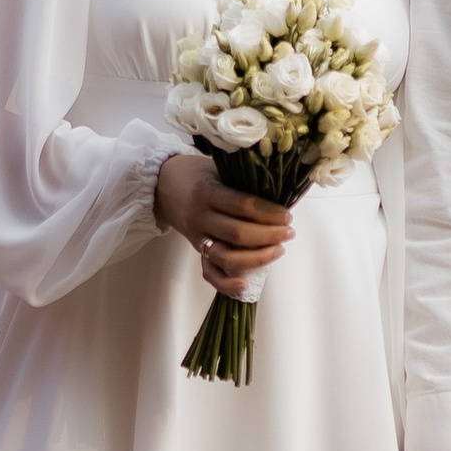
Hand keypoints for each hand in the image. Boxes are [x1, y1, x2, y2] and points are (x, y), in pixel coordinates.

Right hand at [153, 148, 294, 291]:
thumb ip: (241, 181)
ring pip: (226, 257)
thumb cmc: (196, 173)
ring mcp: (196, 237)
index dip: (268, 213)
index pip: (242, 205)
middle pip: (238, 233)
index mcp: (207, 192)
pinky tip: (246, 283)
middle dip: (269, 236)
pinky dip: (227, 283)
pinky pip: (209, 272)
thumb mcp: (218, 168)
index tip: (287, 216)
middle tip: (289, 232)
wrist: (161, 184)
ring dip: (256, 258)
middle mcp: (200, 217)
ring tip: (278, 250)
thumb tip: (279, 193)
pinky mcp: (195, 250)